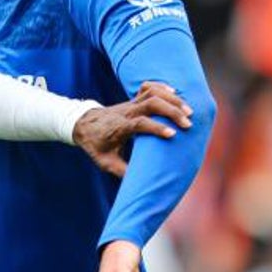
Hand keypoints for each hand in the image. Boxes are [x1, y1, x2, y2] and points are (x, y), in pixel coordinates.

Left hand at [72, 81, 191, 176]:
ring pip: (151, 92)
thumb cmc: (96, 145)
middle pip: (150, 103)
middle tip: (188, 124)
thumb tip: (141, 184)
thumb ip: (121, 171)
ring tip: (189, 110)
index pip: (139, 123)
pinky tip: (175, 93)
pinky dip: (161, 87)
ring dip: (171, 99)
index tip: (172, 135)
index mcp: (119, 127)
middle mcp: (126, 112)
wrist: (83, 125)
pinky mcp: (133, 100)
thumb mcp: (105, 162)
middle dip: (171, 111)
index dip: (156, 127)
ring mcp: (130, 104)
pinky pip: (147, 87)